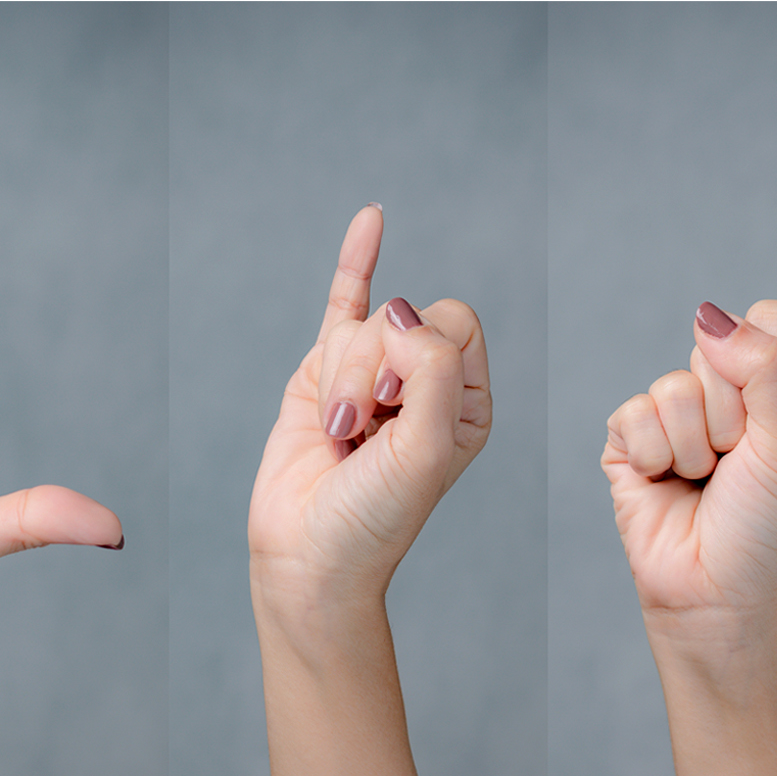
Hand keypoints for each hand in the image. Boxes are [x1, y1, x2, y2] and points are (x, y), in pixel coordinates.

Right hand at [248, 205, 490, 614]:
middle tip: (362, 428)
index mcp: (466, 398)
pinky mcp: (324, 375)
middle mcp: (424, 382)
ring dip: (340, 381)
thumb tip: (403, 314)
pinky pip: (343, 302)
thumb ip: (433, 372)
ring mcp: (373, 374)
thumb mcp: (426, 447)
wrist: (309, 556)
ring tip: (336, 435)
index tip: (398, 404)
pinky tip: (372, 219)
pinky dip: (357, 261)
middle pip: (403, 320)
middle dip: (374, 366)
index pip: (456, 324)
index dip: (421, 350)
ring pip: (357, 328)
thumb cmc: (376, 517)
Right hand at [601, 300, 776, 636]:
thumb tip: (708, 316)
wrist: (717, 595)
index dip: (772, 364)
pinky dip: (656, 457)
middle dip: (731, 416)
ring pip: (674, 386)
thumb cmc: (764, 527)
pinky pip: (634, 413)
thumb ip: (766, 366)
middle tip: (736, 463)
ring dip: (694, 447)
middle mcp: (729, 393)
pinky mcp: (630, 439)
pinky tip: (666, 485)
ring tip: (703, 481)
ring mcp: (677, 415)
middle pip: (718, 347)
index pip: (774, 320)